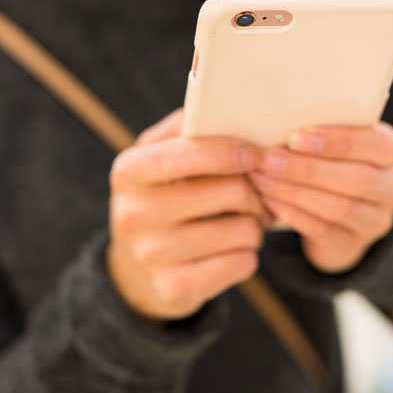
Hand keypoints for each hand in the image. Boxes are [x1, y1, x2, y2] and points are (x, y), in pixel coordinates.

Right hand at [106, 108, 271, 321]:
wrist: (136, 268)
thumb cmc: (163, 195)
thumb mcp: (160, 156)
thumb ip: (188, 128)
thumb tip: (227, 103)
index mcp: (129, 172)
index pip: (182, 156)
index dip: (227, 152)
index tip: (255, 152)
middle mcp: (133, 214)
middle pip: (225, 194)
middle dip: (256, 191)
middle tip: (263, 192)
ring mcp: (151, 256)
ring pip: (242, 231)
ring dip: (256, 225)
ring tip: (247, 221)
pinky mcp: (174, 289)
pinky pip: (242, 264)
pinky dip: (248, 255)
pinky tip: (234, 249)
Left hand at [248, 122, 392, 273]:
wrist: (343, 213)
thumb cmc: (334, 161)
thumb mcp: (337, 142)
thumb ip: (320, 132)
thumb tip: (277, 120)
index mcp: (391, 151)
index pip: (375, 145)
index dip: (337, 141)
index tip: (295, 137)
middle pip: (358, 180)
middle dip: (308, 169)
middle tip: (269, 159)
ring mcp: (376, 221)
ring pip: (340, 208)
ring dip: (295, 192)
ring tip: (261, 178)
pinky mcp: (352, 246)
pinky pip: (322, 230)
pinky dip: (292, 214)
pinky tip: (269, 201)